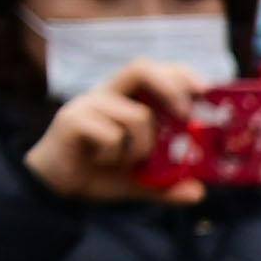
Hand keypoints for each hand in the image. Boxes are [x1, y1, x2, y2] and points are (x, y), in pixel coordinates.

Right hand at [28, 57, 205, 205]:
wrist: (56, 188)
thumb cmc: (99, 173)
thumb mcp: (142, 182)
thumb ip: (169, 185)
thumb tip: (199, 192)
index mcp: (126, 99)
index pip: (154, 71)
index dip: (180, 74)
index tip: (205, 90)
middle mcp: (107, 94)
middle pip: (141, 68)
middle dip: (171, 88)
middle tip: (186, 116)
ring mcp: (88, 104)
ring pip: (136, 115)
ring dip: (143, 147)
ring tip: (126, 162)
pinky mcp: (71, 119)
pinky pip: (111, 135)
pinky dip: (115, 156)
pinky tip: (100, 161)